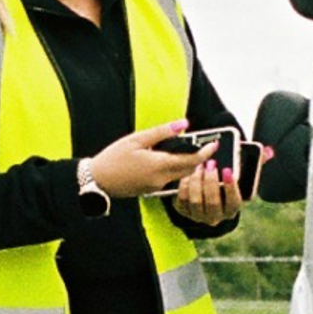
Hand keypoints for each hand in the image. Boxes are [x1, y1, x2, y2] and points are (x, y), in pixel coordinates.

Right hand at [84, 122, 209, 200]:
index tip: (214, 144)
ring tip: (189, 149)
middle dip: (199, 158)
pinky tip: (170, 158)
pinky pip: (170, 178)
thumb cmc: (114, 157)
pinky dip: (175, 168)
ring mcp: (157, 186)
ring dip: (187, 164)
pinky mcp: (152, 189)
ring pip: (180, 175)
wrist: (97, 180)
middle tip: (205, 145)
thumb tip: (183, 124)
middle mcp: (161, 179)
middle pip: (189, 170)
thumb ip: (162, 132)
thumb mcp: (137, 139)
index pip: (191, 160)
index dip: (205, 152)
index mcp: (159, 165)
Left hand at [170, 149, 244, 228]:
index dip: (231, 187)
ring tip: (199, 167)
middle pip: (213, 203)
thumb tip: (241, 152)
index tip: (227, 170)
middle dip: (211, 181)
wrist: (202, 195)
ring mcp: (198, 216)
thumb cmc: (220, 185)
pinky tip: (189, 173)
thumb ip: (232, 172)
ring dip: (197, 181)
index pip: (233, 202)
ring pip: (196, 201)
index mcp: (229, 211)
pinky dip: (185, 184)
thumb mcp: (228, 180)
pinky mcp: (184, 211)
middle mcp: (214, 217)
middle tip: (211, 164)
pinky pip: (183, 199)